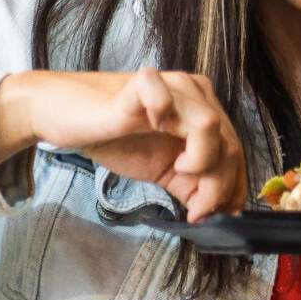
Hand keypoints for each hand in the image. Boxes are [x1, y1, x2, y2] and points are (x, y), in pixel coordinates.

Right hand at [0, 68, 247, 219]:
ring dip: (202, 161)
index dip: (234, 186)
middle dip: (218, 186)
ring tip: (178, 171)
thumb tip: (217, 213)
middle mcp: (196, 93)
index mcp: (206, 111)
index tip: (221, 215)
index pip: (235, 151)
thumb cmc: (114, 137)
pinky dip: (166, 115)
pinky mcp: (142, 84)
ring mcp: (171, 85)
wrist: (64, 116)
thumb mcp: (162, 169)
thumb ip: (192, 187)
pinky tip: (155, 129)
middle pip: (228, 144)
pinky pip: (166, 96)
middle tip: (197, 210)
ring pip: (211, 126)